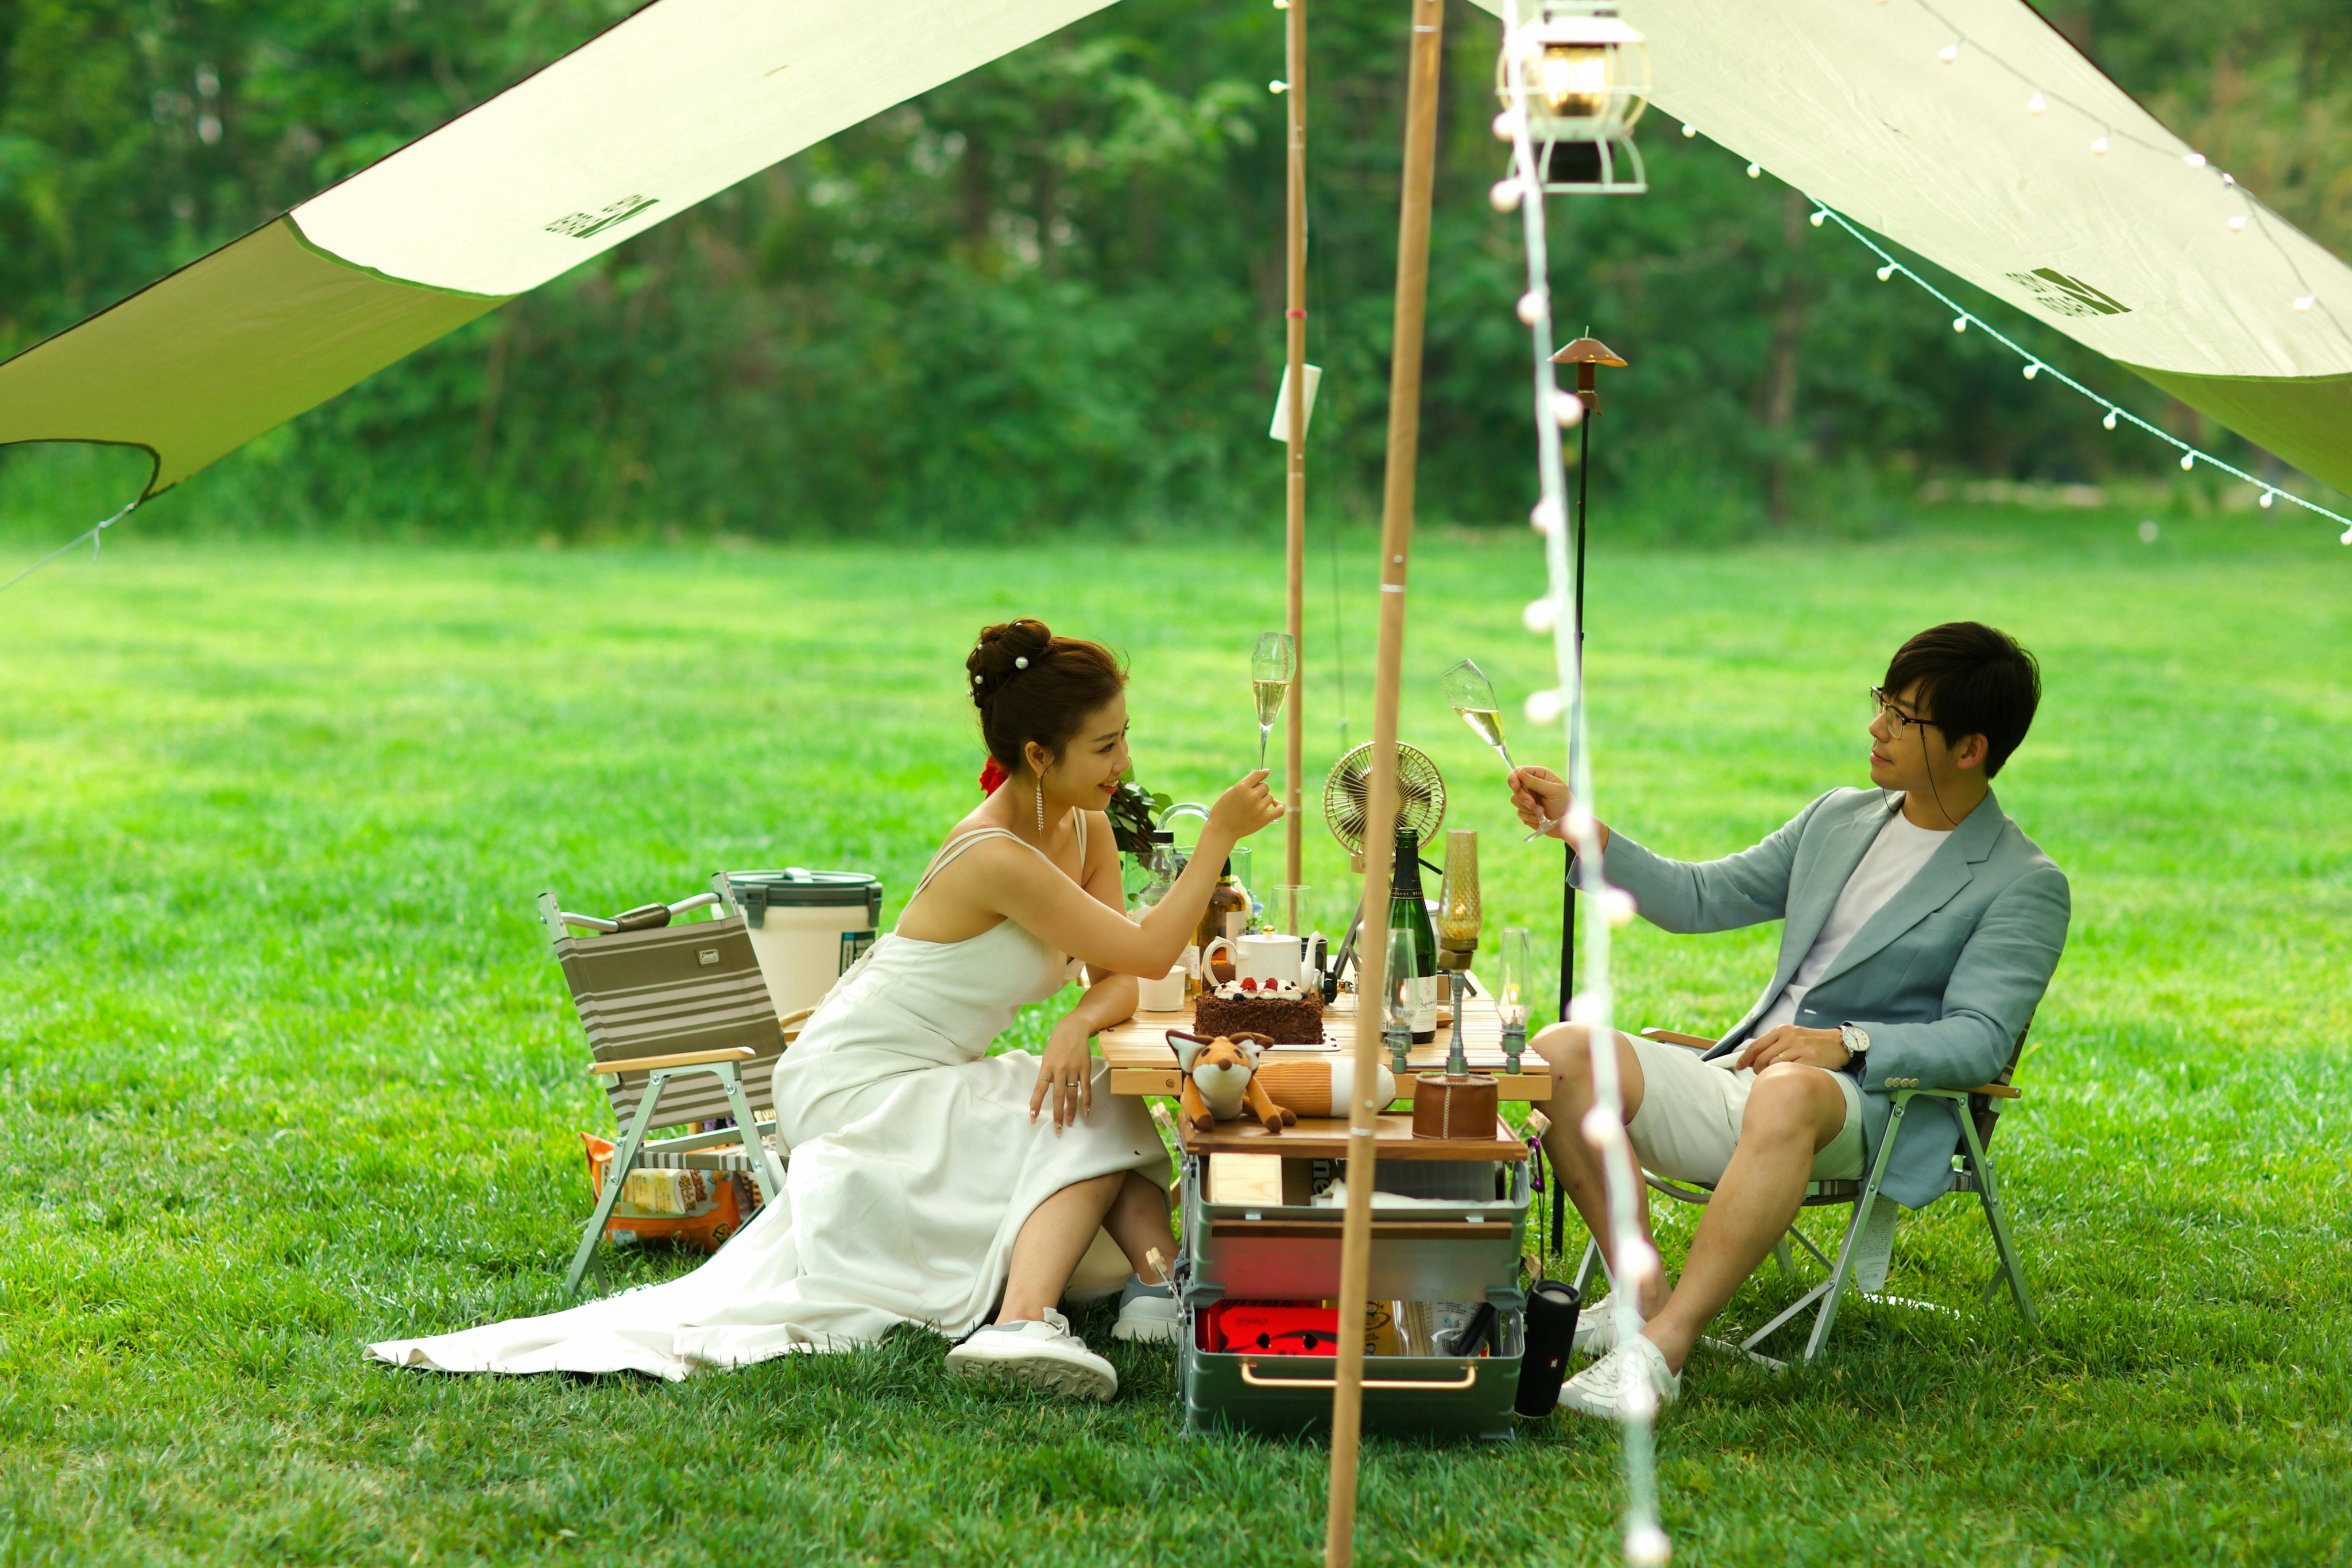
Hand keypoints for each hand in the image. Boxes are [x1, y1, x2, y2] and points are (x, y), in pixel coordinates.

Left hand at [1030, 1016, 1096, 1131]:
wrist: (1073, 1028)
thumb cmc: (1057, 1044)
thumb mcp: (1047, 1057)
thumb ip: (1046, 1074)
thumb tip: (1045, 1092)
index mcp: (1047, 1066)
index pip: (1039, 1089)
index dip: (1035, 1104)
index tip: (1033, 1118)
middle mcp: (1060, 1069)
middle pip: (1057, 1096)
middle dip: (1057, 1114)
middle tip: (1057, 1129)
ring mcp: (1074, 1069)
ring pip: (1072, 1094)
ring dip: (1071, 1111)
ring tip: (1070, 1123)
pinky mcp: (1085, 1068)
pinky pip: (1086, 1087)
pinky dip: (1086, 1101)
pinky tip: (1086, 1112)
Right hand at [1207, 768, 1282, 844]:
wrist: (1221, 830)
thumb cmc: (1222, 811)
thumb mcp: (1229, 793)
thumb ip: (1243, 786)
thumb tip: (1258, 780)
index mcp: (1241, 787)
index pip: (1257, 774)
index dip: (1263, 773)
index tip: (1266, 772)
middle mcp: (1251, 796)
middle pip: (1265, 786)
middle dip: (1259, 790)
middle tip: (1250, 797)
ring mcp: (1259, 808)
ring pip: (1270, 797)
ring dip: (1263, 799)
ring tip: (1254, 806)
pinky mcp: (1264, 819)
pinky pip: (1279, 809)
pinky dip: (1279, 806)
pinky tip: (1275, 804)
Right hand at [1507, 765, 1570, 837]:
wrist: (1568, 824)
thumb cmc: (1565, 804)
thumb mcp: (1553, 790)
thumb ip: (1535, 782)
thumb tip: (1519, 772)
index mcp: (1539, 775)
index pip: (1518, 772)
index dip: (1514, 778)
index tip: (1516, 786)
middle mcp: (1531, 785)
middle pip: (1514, 787)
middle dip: (1522, 797)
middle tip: (1532, 804)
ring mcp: (1528, 798)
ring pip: (1515, 800)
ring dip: (1527, 808)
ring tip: (1542, 812)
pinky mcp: (1526, 811)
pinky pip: (1520, 813)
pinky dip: (1530, 817)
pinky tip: (1540, 818)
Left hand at [1735, 1025, 1850, 1072]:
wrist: (1838, 1043)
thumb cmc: (1811, 1042)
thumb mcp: (1791, 1036)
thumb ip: (1773, 1044)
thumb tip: (1752, 1058)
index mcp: (1781, 1030)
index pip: (1756, 1045)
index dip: (1744, 1057)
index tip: (1738, 1066)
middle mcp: (1789, 1037)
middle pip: (1761, 1057)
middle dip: (1756, 1069)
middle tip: (1759, 1075)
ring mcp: (1799, 1047)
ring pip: (1772, 1064)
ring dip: (1768, 1074)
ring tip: (1773, 1077)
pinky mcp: (1810, 1058)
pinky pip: (1788, 1070)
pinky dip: (1783, 1076)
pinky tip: (1785, 1078)